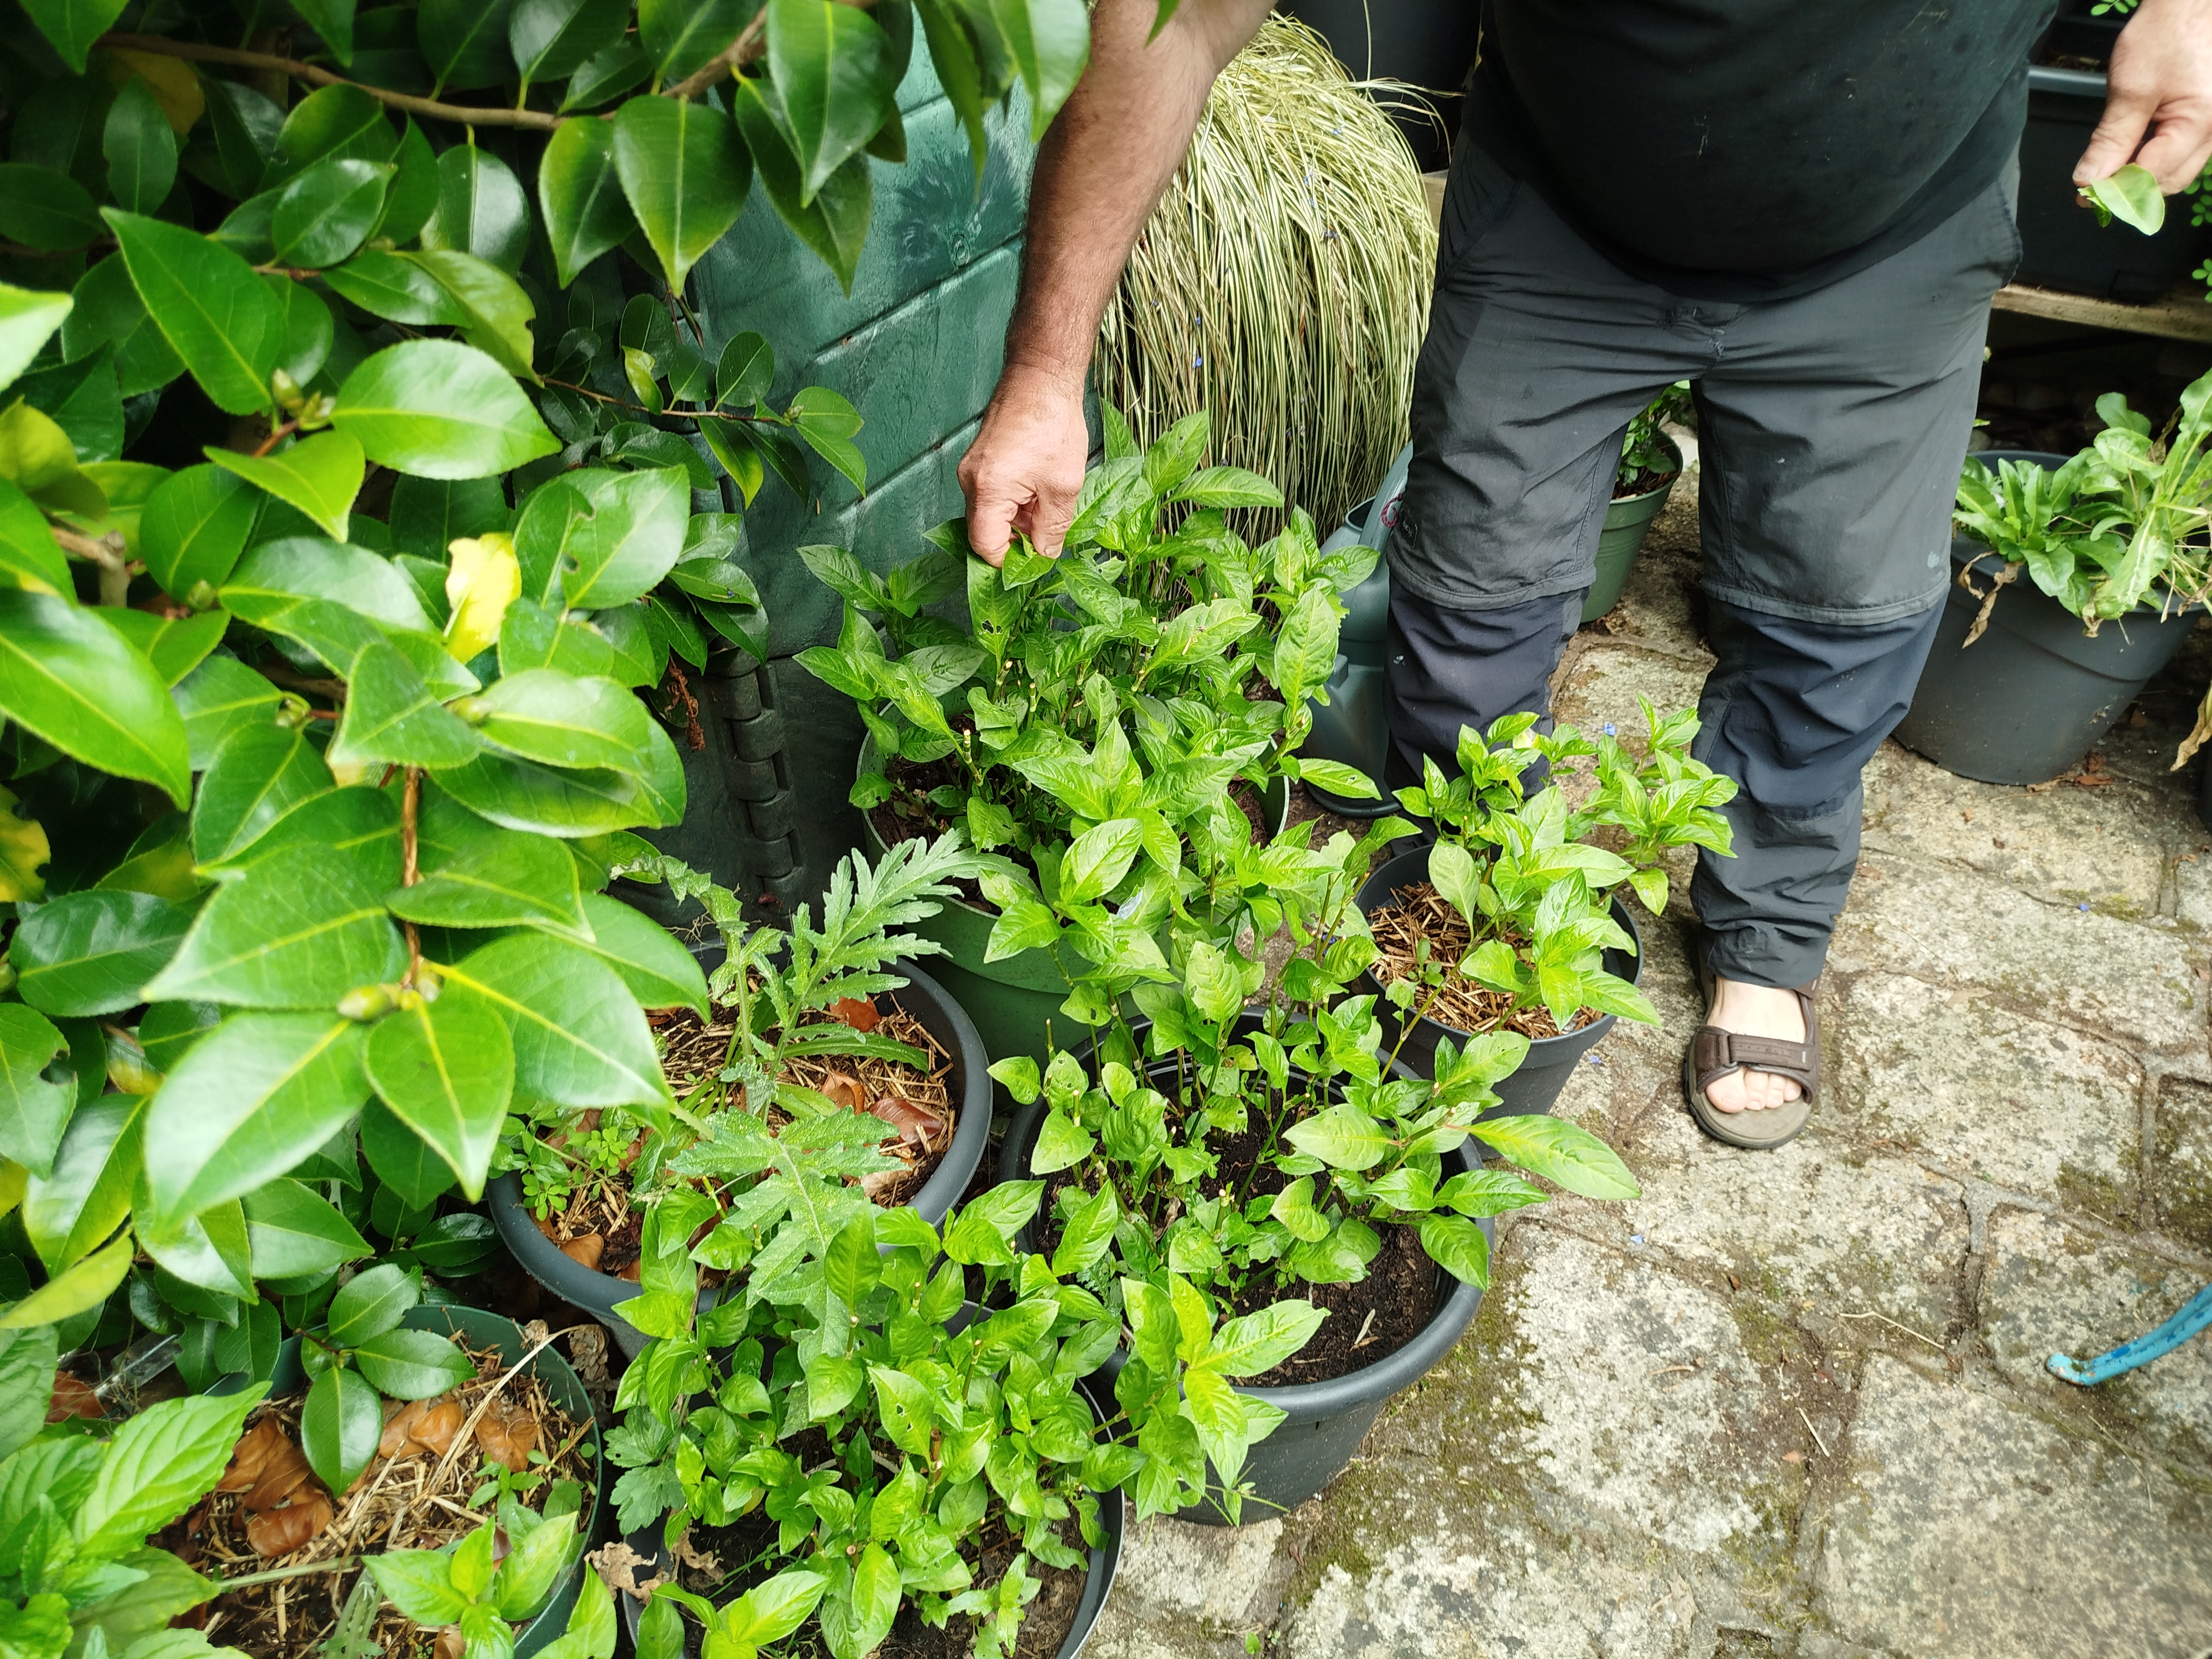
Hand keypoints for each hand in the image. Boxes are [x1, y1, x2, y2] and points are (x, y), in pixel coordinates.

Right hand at [957, 363, 1088, 565]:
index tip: (1036, 564)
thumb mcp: (1063, 486)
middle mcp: (970, 480)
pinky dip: (1015, 502)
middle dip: (1017, 541)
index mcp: (987, 490)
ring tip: (1049, 506)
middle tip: (1049, 539)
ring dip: (1019, 520)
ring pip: (990, 513)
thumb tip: (1044, 555)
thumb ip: (1053, 528)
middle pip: (985, 531)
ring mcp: (972, 469)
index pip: (985, 546)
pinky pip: (993, 495)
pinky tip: (1040, 491)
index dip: (1011, 562)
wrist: (1041, 376)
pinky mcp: (981, 460)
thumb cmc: (1052, 423)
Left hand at [2075, 0, 2211, 193]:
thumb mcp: (2130, 90)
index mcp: (2201, 123)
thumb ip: (2111, 140)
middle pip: (2170, 180)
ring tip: (2111, 166)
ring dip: (2143, 174)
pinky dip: (2155, 157)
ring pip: (2177, 169)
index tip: (2085, 196)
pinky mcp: (2209, 119)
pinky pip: (2184, 151)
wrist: (2188, 5)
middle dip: (2131, 188)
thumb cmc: (2164, 36)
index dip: (2117, 191)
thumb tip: (2089, 180)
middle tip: (2094, 185)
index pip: (2153, 177)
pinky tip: (2133, 150)